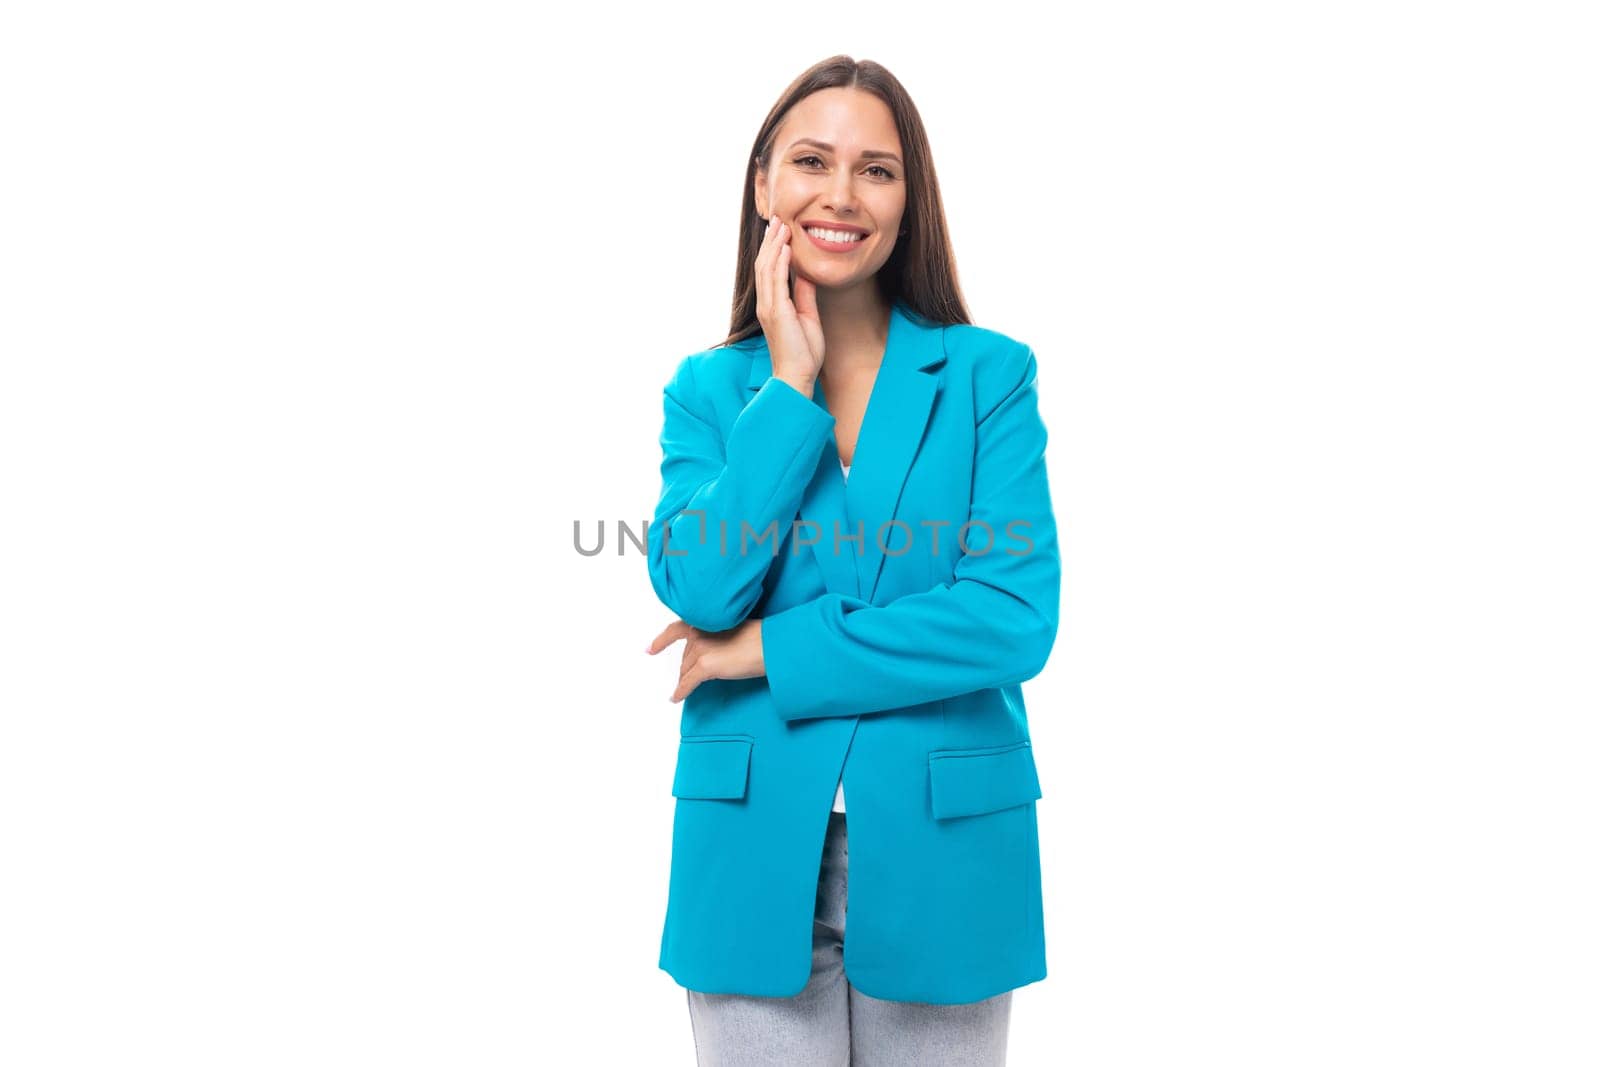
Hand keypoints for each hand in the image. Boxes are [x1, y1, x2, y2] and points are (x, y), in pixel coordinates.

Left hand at [646, 617, 765, 702]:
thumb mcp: (732, 629)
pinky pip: (687, 683)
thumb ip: (715, 636)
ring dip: (687, 680)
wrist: (770, 645)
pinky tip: (676, 698)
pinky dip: (680, 692)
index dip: (661, 641)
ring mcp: (700, 649)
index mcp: (704, 620)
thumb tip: (708, 653)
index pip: (676, 630)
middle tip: (695, 676)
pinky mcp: (705, 666)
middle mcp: (698, 632)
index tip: (650, 650)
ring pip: (686, 670)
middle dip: (689, 668)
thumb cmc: (760, 637)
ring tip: (689, 688)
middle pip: (685, 657)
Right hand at [755, 213, 823, 389]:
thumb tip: (806, 275)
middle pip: (764, 264)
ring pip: (767, 268)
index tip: (780, 231)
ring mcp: (768, 307)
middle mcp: (766, 304)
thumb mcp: (807, 318)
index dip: (773, 249)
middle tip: (777, 219)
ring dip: (774, 245)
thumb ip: (804, 295)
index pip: (769, 271)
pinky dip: (779, 262)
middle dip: (771, 241)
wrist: (797, 376)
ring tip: (781, 226)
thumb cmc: (802, 353)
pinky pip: (775, 281)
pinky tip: (785, 247)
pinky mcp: (776, 312)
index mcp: (772, 305)